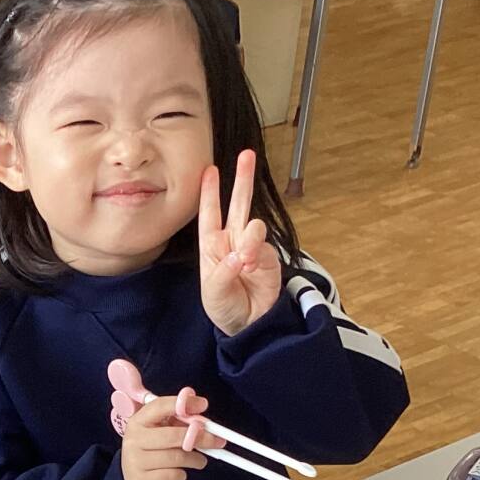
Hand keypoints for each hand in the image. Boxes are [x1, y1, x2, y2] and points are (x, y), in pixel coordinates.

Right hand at [116, 388, 223, 479]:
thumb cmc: (153, 451)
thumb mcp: (160, 431)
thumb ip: (179, 421)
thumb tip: (202, 413)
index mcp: (138, 421)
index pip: (159, 406)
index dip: (184, 404)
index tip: (203, 405)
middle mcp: (133, 440)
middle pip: (174, 435)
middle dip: (201, 438)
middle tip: (217, 441)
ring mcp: (136, 462)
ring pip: (177, 457)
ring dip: (195, 459)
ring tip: (199, 461)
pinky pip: (174, 476)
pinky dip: (182, 475)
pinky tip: (180, 473)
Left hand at [198, 149, 280, 337]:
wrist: (247, 325)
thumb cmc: (223, 307)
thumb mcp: (213, 292)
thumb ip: (225, 271)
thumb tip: (241, 253)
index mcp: (213, 246)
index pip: (210, 214)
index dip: (210, 192)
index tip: (209, 170)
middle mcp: (233, 242)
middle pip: (238, 205)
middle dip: (242, 180)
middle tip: (247, 155)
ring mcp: (253, 247)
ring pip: (254, 225)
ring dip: (249, 237)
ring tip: (244, 260)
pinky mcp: (269, 257)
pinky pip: (264, 246)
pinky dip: (257, 255)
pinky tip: (251, 267)